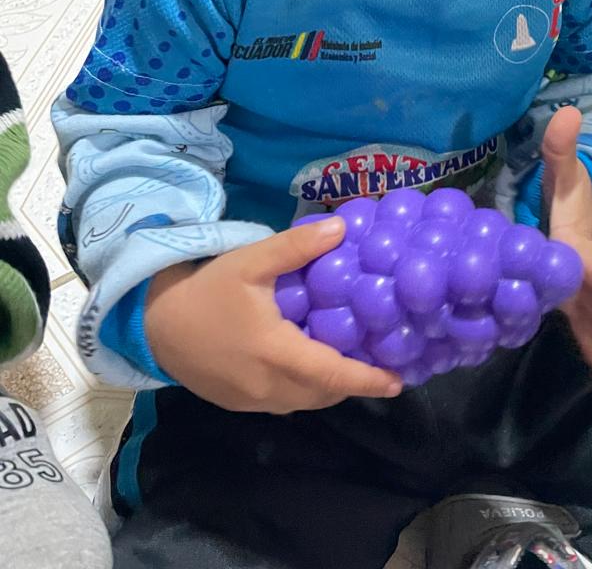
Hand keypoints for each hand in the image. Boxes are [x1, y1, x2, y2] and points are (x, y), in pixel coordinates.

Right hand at [145, 218, 402, 412]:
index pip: (333, 375)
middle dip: (353, 382)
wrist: (153, 324)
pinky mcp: (239, 403)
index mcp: (276, 354)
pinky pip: (284, 402)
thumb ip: (297, 247)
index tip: (399, 380)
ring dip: (328, 386)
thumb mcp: (251, 261)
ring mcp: (252, 400)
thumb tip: (342, 228)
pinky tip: (309, 363)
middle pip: (324, 393)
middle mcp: (268, 386)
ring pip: (305, 401)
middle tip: (380, 361)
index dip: (368, 380)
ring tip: (350, 361)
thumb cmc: (206, 290)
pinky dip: (305, 389)